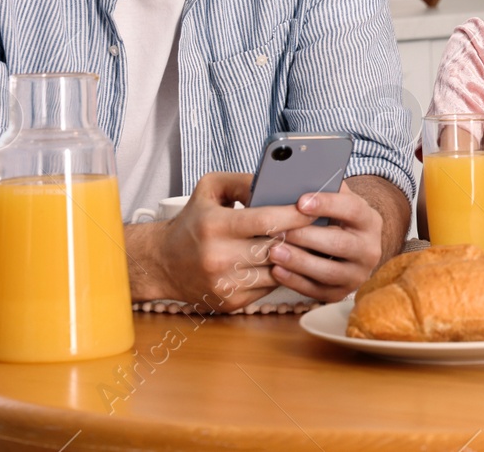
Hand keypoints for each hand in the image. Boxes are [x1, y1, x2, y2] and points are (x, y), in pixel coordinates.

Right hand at [133, 171, 315, 311]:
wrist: (162, 263)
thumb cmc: (192, 221)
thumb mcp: (210, 189)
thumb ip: (243, 181)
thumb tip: (275, 183)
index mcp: (215, 225)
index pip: (266, 220)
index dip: (295, 214)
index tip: (315, 207)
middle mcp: (219, 257)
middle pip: (276, 247)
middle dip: (301, 236)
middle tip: (322, 225)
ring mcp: (224, 283)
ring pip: (277, 271)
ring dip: (295, 258)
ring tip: (311, 243)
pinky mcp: (230, 302)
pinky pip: (268, 287)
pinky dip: (280, 274)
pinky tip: (288, 261)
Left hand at [263, 181, 384, 302]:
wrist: (350, 250)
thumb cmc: (334, 219)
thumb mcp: (336, 201)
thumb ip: (323, 190)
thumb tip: (297, 177)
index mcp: (369, 220)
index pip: (352, 209)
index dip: (327, 204)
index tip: (300, 201)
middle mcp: (370, 249)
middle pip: (340, 244)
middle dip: (307, 236)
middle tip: (279, 230)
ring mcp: (358, 274)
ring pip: (329, 271)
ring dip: (299, 261)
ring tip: (274, 251)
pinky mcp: (341, 293)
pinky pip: (317, 291)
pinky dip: (295, 282)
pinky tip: (276, 271)